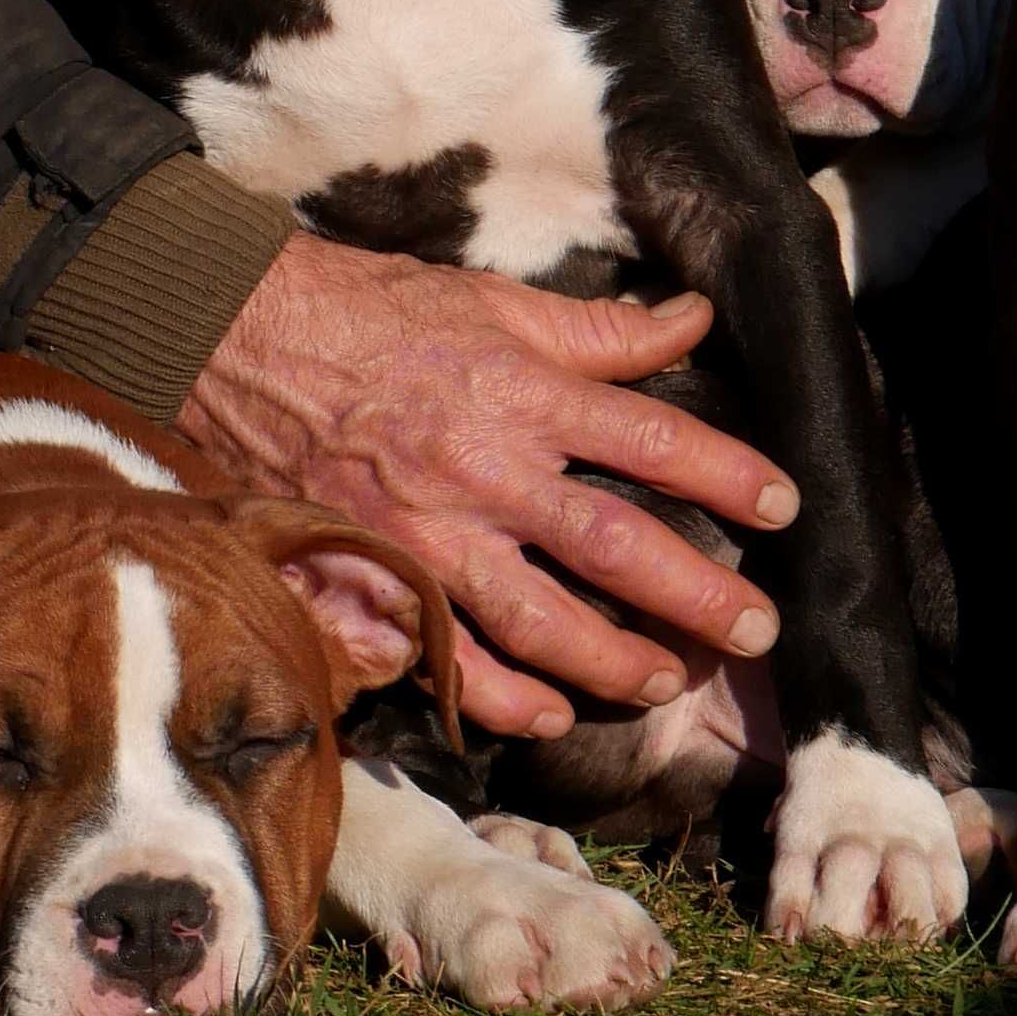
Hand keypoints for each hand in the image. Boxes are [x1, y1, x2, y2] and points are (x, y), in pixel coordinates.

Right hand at [181, 234, 791, 738]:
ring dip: (613, 659)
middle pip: (612, 544)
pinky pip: (447, 656)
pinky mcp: (376, 572)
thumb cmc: (367, 311)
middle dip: (694, 593)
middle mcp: (484, 468)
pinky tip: (552, 714)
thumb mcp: (491, 301)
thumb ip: (596, 329)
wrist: (233, 336)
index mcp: (520, 390)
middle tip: (755, 631)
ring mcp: (428, 531)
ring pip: (539, 619)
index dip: (724, 474)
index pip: (648, 437)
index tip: (783, 506)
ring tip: (667, 677)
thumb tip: (691, 319)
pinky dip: (502, 696)